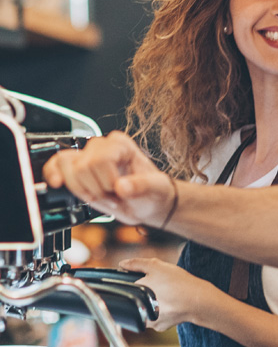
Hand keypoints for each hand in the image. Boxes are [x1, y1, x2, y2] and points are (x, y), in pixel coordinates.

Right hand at [42, 131, 175, 227]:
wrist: (147, 202)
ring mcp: (88, 155)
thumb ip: (141, 187)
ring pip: (65, 165)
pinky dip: (53, 174)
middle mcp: (103, 146)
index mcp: (121, 145)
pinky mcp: (78, 167)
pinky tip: (58, 183)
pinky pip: (56, 164)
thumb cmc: (152, 192)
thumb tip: (122, 186)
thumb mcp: (155, 190)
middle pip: (81, 165)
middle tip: (112, 198)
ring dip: (82, 189)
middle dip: (95, 189)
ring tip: (100, 196)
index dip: (107, 182)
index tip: (119, 193)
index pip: (100, 159)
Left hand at [119, 256, 217, 331]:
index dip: (136, 283)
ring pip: (147, 310)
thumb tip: (122, 264)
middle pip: (137, 300)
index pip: (128, 289)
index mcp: (135, 295)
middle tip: (159, 286)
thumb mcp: (156, 266)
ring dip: (153, 303)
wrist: (198, 301)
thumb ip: (136, 264)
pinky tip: (171, 304)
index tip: (147, 280)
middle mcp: (140, 311)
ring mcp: (150, 321)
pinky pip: (157, 318)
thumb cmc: (177, 283)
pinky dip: (162, 311)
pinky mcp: (161, 327)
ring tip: (166, 294)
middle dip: (145, 293)